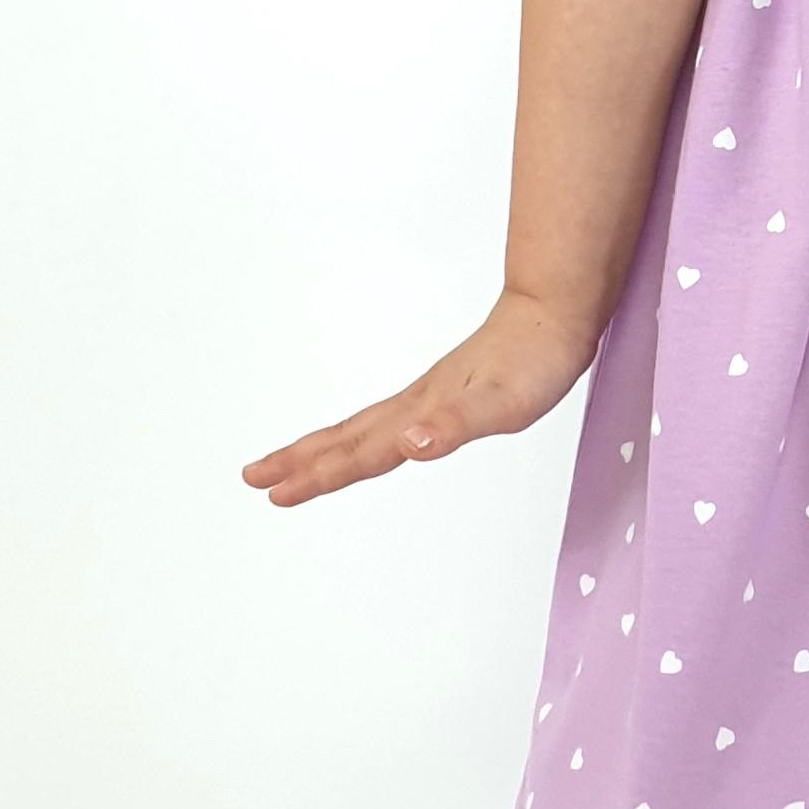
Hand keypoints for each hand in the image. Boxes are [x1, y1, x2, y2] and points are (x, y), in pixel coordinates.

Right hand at [241, 290, 602, 508]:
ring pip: (360, 428)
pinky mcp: (442, 394)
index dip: (318, 476)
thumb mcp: (502, 405)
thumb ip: (453, 426)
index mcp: (420, 413)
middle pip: (344, 438)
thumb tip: (408, 444)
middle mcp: (414, 405)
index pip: (360, 452)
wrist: (554, 314)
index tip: (276, 495)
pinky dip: (361, 436)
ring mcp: (426, 397)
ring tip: (290, 463)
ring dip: (321, 449)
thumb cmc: (534, 362)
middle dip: (298, 463)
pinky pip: (386, 421)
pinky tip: (368, 441)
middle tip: (254, 480)